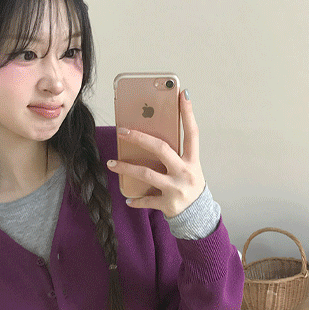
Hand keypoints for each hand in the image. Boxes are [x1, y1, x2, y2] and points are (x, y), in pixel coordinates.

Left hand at [107, 89, 205, 217]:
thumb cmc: (188, 185)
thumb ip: (175, 154)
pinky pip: (148, 200)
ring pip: (147, 174)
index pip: (192, 133)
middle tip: (122, 131)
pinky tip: (127, 199)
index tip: (183, 94)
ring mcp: (177, 188)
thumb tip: (150, 136)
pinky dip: (136, 200)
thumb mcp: (187, 167)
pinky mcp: (168, 204)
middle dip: (140, 138)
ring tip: (111, 164)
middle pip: (161, 149)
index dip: (188, 113)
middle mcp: (185, 172)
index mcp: (192, 160)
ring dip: (126, 169)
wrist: (198, 215)